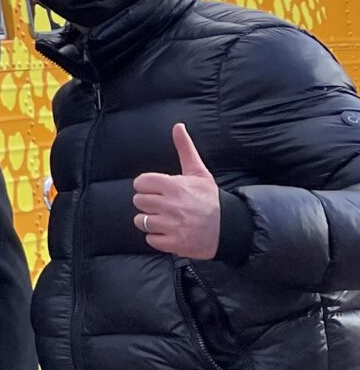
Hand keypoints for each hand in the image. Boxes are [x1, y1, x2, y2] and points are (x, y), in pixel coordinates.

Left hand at [135, 122, 223, 259]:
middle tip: (163, 205)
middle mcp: (171, 205)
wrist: (231, 228)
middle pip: (138, 201)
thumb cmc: (212, 199)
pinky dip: (157, 237)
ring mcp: (171, 225)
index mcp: (174, 186)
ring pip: (141, 220)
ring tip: (166, 219)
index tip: (156, 190)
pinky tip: (170, 232)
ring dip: (150, 221)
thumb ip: (185, 149)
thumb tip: (178, 126)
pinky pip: (150, 239)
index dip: (146, 186)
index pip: (140, 183)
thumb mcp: (199, 172)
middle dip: (148, 203)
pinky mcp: (174, 243)